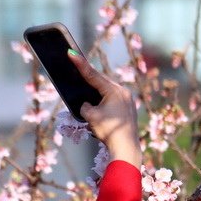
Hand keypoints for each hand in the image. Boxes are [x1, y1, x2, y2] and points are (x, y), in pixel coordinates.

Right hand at [68, 51, 141, 167]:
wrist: (125, 148)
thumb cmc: (108, 130)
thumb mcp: (91, 116)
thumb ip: (85, 106)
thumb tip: (87, 104)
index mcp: (114, 90)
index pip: (93, 75)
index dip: (80, 64)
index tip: (71, 52)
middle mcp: (123, 92)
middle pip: (102, 81)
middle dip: (89, 77)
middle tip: (77, 67)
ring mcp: (128, 100)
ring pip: (108, 90)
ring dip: (97, 90)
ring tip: (86, 86)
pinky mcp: (129, 109)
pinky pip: (113, 99)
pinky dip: (104, 99)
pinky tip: (98, 103)